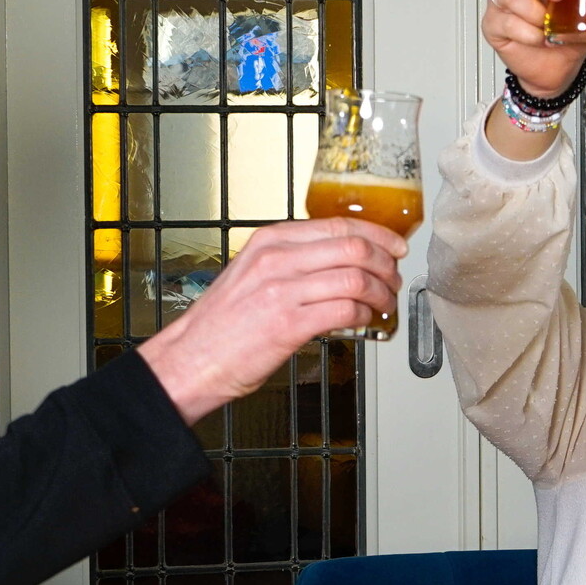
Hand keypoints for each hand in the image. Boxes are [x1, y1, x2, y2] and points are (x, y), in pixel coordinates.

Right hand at [138, 218, 406, 423]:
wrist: (191, 358)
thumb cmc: (222, 324)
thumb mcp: (253, 273)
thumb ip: (292, 261)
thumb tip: (339, 261)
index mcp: (270, 241)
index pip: (338, 226)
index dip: (377, 234)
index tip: (394, 246)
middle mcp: (277, 259)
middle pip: (354, 248)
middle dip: (386, 264)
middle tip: (394, 278)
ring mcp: (282, 290)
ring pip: (355, 278)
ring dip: (381, 292)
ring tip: (384, 303)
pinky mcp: (288, 324)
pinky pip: (344, 310)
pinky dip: (364, 315)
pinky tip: (364, 320)